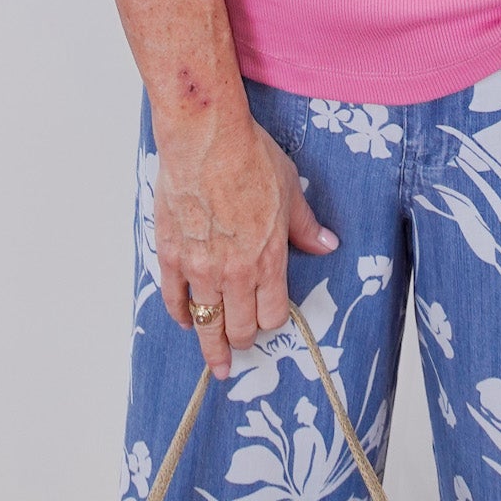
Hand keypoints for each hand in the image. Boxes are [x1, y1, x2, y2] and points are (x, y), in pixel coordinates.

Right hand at [153, 116, 337, 379]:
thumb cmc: (251, 157)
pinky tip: (187, 320)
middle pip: (239, 327)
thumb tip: (327, 245)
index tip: (269, 321)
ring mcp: (200, 268)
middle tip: (240, 347)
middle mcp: (235, 273)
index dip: (272, 321)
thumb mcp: (291, 190)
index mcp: (268, 260)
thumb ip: (305, 226)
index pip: (273, 314)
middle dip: (243, 340)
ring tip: (214, 362)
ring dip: (211, 345)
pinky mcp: (172, 255)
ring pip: (207, 323)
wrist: (207, 138)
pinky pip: (175, 298)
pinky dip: (181, 314)